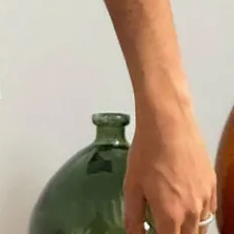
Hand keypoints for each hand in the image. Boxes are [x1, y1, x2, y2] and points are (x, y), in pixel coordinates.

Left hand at [124, 107, 216, 233]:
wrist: (169, 122)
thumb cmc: (147, 150)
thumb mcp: (131, 184)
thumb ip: (133, 216)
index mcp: (170, 215)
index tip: (154, 233)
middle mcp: (192, 212)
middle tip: (163, 225)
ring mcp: (205, 199)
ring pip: (201, 228)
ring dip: (188, 229)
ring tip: (173, 218)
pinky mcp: (212, 185)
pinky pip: (209, 211)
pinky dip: (199, 215)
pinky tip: (187, 204)